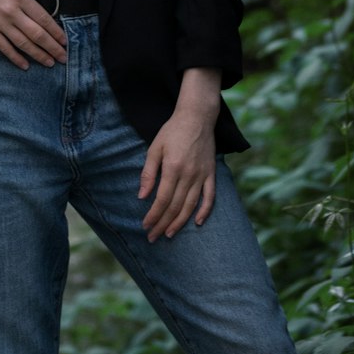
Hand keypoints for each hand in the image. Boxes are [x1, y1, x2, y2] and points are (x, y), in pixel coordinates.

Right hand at [0, 0, 66, 69]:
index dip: (56, 31)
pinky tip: (25, 65)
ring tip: (49, 63)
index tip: (64, 40)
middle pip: (36, 34)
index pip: (43, 18)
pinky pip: (4, 48)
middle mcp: (11, 11)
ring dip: (38, 55)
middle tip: (63, 57)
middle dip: (52, 47)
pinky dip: (15, 58)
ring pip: (23, 44)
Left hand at [138, 69, 220, 241]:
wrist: (197, 117)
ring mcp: (202, 175)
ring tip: (169, 234)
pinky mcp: (211, 173)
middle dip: (162, 224)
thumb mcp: (155, 148)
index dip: (153, 215)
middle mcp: (189, 174)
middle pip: (175, 206)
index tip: (145, 225)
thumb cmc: (172, 131)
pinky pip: (210, 196)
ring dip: (179, 222)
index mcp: (173, 168)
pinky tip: (198, 222)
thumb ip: (148, 172)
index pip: (162, 199)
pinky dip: (205, 211)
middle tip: (153, 237)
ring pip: (191, 206)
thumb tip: (142, 196)